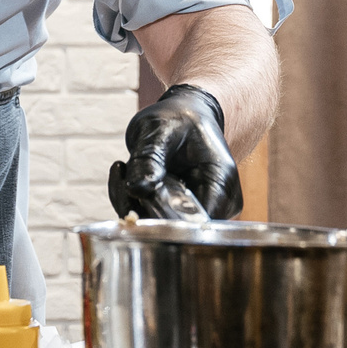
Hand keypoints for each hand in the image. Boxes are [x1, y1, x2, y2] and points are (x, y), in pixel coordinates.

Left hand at [106, 84, 240, 219]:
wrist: (186, 118)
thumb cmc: (180, 118)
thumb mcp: (163, 128)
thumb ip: (151, 157)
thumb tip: (137, 188)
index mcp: (222, 183)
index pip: (197, 223)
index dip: (164, 219)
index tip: (134, 192)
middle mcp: (215, 204)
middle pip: (175, 229)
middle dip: (141, 207)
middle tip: (124, 173)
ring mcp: (196, 211)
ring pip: (157, 226)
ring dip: (132, 203)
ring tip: (125, 168)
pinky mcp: (176, 212)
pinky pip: (148, 218)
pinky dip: (130, 200)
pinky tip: (125, 172)